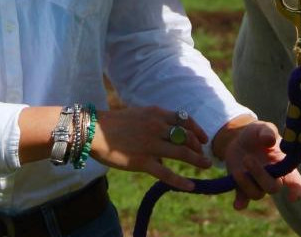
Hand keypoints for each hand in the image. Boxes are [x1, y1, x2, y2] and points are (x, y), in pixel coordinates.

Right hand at [91, 106, 211, 190]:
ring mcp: (150, 144)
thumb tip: (168, 135)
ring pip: (182, 153)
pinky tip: (190, 186)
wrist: (94, 131)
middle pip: (187, 137)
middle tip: (204, 156)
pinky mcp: (142, 162)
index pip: (185, 120)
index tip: (204, 138)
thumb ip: (155, 122)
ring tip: (206, 166)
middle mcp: (157, 127)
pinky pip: (166, 173)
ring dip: (197, 160)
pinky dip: (180, 181)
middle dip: (199, 147)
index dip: (197, 130)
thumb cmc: (115, 123)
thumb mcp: (139, 115)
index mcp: (156, 114)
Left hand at [219, 120, 300, 210]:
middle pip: (273, 187)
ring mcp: (257, 184)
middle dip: (260, 175)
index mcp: (283, 164)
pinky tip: (237, 205)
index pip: (295, 181)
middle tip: (247, 159)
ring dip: (246, 183)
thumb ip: (267, 132)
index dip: (297, 190)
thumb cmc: (256, 133)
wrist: (238, 138)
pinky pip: (243, 200)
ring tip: (237, 168)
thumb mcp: (262, 128)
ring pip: (257, 194)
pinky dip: (241, 203)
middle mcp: (273, 178)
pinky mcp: (243, 187)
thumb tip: (269, 140)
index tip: (293, 196)